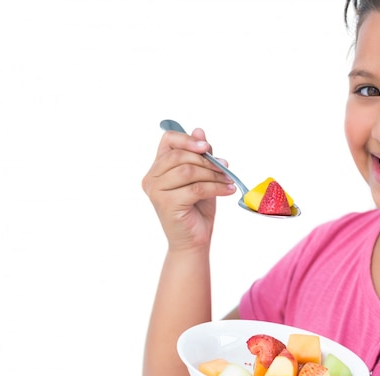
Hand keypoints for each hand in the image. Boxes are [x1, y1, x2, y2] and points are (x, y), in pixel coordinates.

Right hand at [142, 127, 235, 250]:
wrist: (193, 241)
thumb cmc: (196, 209)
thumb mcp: (202, 177)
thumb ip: (200, 155)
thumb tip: (199, 130)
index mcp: (157, 168)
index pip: (167, 141)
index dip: (187, 139)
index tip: (207, 147)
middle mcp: (152, 178)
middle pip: (179, 156)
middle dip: (206, 160)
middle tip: (225, 167)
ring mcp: (156, 191)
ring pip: (188, 171)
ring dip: (213, 174)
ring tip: (227, 180)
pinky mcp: (166, 204)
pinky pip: (195, 188)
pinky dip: (215, 187)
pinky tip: (227, 190)